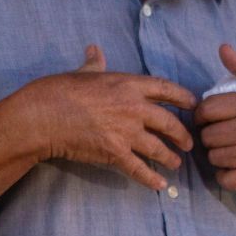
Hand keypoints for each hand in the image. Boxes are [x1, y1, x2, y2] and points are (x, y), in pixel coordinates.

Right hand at [0, 44, 195, 200]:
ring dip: (170, 157)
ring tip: (176, 164)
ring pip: (158, 148)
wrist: (43, 116)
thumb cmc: (60, 90)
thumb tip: (95, 50)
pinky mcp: (115, 152)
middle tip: (189, 143)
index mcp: (129, 84)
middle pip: (169, 122)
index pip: (166, 89)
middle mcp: (134, 108)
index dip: (183, 97)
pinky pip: (139, 168)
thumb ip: (95, 63)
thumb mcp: (82, 72)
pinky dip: (151, 178)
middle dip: (182, 134)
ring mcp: (126, 131)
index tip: (193, 105)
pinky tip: (160, 185)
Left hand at [193, 45, 235, 227]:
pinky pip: (225, 178)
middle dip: (212, 136)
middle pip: (208, 135)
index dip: (202, 115)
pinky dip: (227, 175)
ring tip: (232, 151)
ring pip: (213, 157)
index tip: (208, 119)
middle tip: (224, 136)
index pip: (208, 108)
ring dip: (219, 155)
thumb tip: (222, 48)